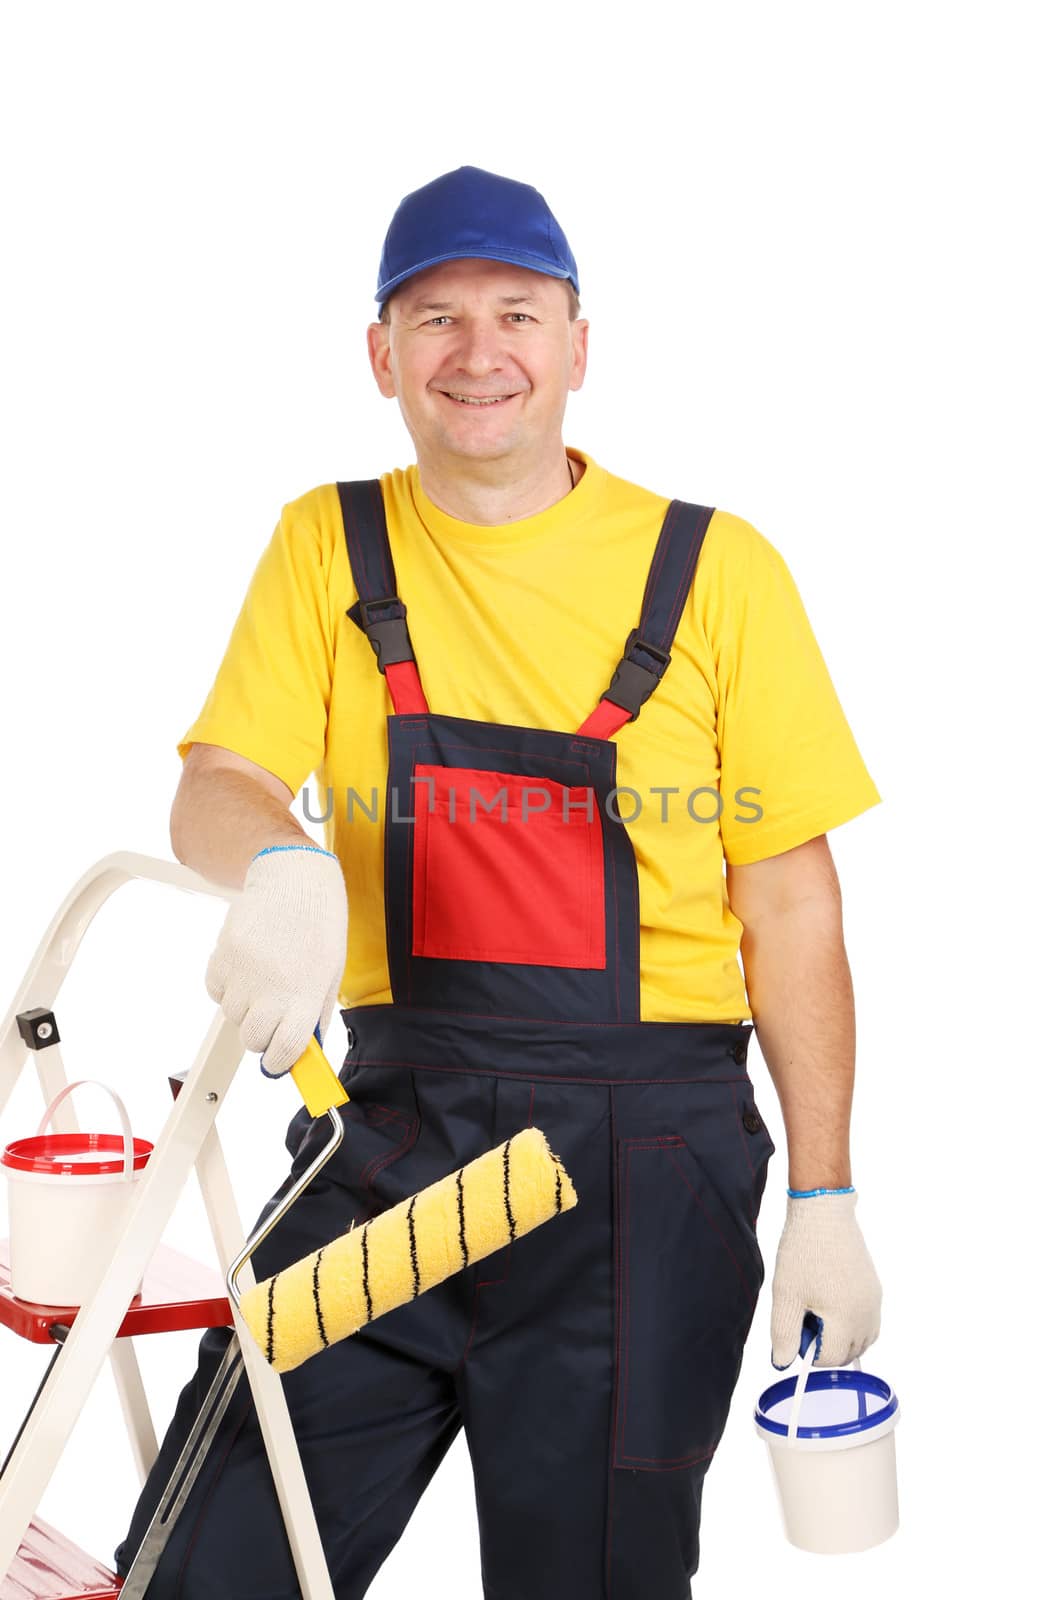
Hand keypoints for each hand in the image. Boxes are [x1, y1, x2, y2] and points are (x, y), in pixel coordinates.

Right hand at [205, 845, 347, 1077]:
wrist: (294, 880)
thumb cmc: (318, 927)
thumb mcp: (330, 972)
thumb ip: (316, 1013)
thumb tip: (303, 1052)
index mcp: (306, 992)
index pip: (286, 1050)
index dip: (280, 1063)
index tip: (278, 1062)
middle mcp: (273, 985)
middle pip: (253, 1039)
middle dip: (261, 1037)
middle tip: (272, 1018)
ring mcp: (244, 970)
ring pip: (232, 1016)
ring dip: (244, 1008)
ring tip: (263, 980)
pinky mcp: (222, 955)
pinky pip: (215, 990)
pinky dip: (227, 987)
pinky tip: (247, 967)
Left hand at [770, 1189, 881, 1368]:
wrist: (824, 1212)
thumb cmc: (803, 1252)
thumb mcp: (785, 1295)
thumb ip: (783, 1334)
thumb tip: (781, 1363)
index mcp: (846, 1320)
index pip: (829, 1359)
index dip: (807, 1350)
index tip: (796, 1325)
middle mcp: (867, 1315)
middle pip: (849, 1353)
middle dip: (825, 1346)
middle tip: (804, 1316)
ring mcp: (874, 1302)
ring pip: (862, 1340)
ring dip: (841, 1338)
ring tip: (816, 1310)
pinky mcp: (875, 1289)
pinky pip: (868, 1321)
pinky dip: (852, 1323)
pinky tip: (829, 1300)